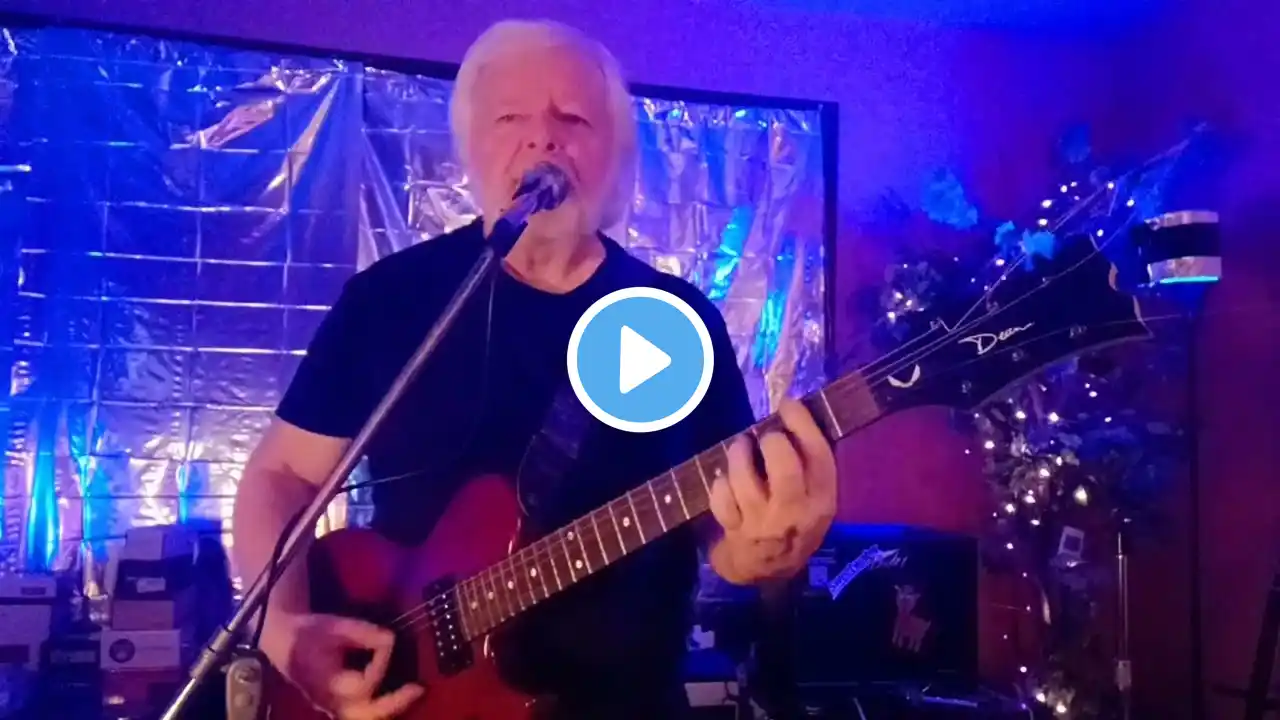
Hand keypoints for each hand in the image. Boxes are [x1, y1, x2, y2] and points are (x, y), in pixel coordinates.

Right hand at [265, 613, 422, 719]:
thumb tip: (391, 640)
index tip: (388, 641)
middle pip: (365, 717)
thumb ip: (364, 632)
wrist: (284, 643)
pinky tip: (401, 694)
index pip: (363, 685)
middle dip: (393, 705)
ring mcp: (332, 708)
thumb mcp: (335, 625)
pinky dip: (381, 709)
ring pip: (363, 719)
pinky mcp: (337, 707)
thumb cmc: (309, 632)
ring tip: (413, 693)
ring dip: (389, 710)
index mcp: (326, 683)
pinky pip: (361, 715)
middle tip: (418, 688)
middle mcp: (330, 702)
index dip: (381, 663)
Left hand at [708, 397, 837, 582]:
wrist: (770, 569)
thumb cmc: (794, 519)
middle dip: (771, 443)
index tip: (788, 403)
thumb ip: (808, 460)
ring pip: (745, 481)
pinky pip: (722, 499)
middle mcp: (796, 512)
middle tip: (764, 438)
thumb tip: (789, 409)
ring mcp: (763, 524)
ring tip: (741, 447)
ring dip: (739, 456)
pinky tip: (725, 480)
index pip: (818, 455)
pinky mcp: (736, 531)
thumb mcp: (814, 495)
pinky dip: (720, 485)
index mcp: (822, 498)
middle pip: (784, 468)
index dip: (802, 424)